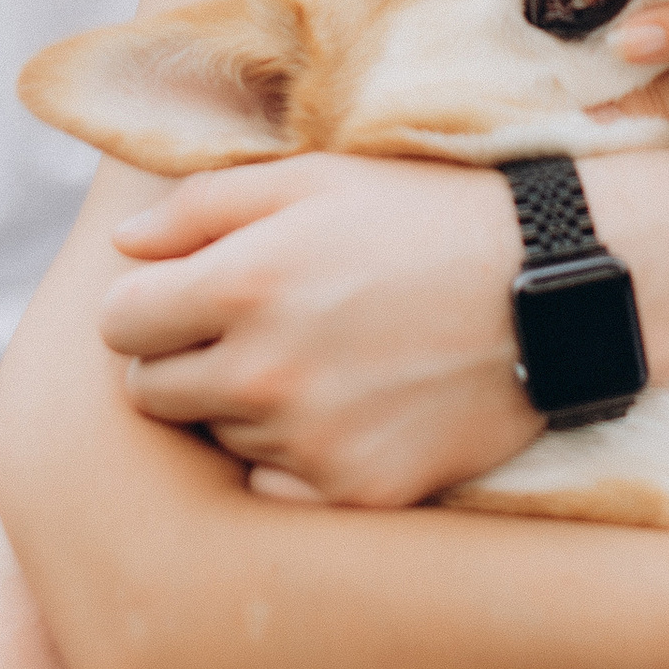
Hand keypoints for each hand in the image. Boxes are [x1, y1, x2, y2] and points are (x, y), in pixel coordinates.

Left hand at [99, 156, 538, 506]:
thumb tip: (125, 249)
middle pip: (150, 392)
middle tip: (245, 329)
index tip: (185, 294)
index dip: (145, 303)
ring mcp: (310, 440)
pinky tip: (341, 410)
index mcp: (242, 283)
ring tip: (317, 357)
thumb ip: (203, 205)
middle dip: (179, 358)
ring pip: (215, 438)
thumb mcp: (312, 178)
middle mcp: (264, 371)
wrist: (548, 285)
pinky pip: (273, 487)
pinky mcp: (355, 490)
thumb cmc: (423, 215)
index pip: (119, 322)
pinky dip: (290, 458)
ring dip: (240, 406)